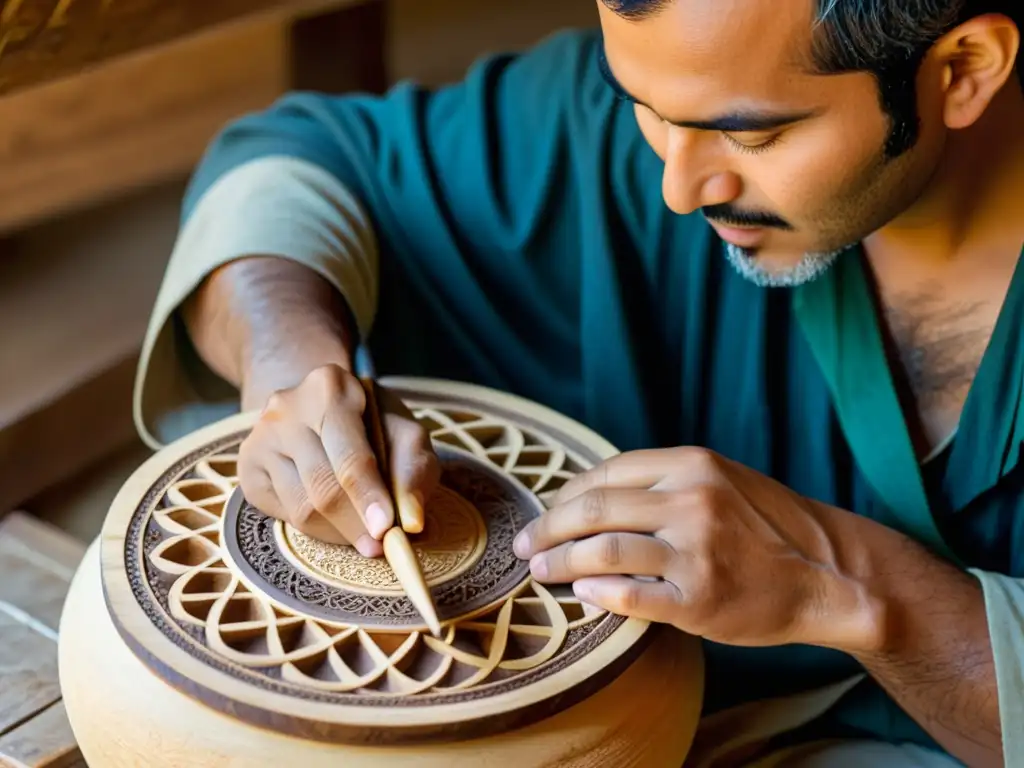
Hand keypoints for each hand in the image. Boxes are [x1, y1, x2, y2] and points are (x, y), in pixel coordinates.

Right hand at [237, 364, 440, 556]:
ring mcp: (260, 438)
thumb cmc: (370, 423)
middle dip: (356, 524)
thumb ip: (414, 469)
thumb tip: (412, 521)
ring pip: (301, 508)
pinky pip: (284, 515)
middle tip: (378, 547)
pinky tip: (335, 522)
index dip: (369, 497)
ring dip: (339, 533)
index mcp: (330, 388)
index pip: (350, 455)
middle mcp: (286, 409)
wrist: (315, 407)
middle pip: (322, 486)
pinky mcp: (247, 467)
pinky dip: (316, 530)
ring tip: (363, 536)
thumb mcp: (404, 432)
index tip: (386, 530)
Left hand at [512, 448, 884, 651]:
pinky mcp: (700, 599)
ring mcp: (696, 551)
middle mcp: (692, 501)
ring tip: (539, 572)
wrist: (830, 575)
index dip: (565, 494)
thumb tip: (589, 497)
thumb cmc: (767, 527)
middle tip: (524, 545)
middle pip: (593, 509)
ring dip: (558, 562)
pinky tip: (582, 594)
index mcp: (692, 465)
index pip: (605, 472)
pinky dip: (596, 594)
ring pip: (601, 551)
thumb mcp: (720, 481)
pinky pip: (629, 596)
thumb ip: (661, 482)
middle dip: (546, 528)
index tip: (548, 512)